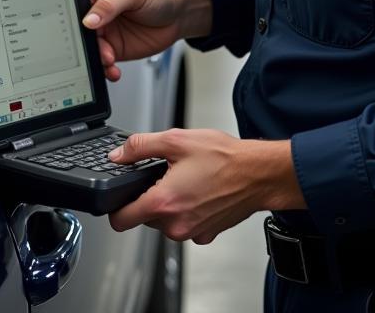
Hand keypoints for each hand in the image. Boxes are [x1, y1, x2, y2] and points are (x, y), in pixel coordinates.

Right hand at [83, 0, 210, 81]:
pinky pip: (100, 61)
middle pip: (74, 26)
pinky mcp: (111, 47)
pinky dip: (104, 68)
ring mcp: (102, 30)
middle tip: (91, 46)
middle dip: (79, 40)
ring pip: (86, 47)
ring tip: (108, 58)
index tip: (71, 23)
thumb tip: (88, 20)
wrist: (179, 16)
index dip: (65, 9)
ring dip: (94, 56)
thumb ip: (110, 5)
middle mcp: (94, 9)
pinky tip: (113, 69)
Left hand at [105, 129, 305, 243]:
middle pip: (144, 218)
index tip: (121, 196)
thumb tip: (119, 155)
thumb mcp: (177, 140)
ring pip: (165, 221)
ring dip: (170, 203)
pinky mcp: (205, 235)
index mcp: (163, 202)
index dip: (116, 207)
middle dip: (150, 196)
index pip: (121, 220)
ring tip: (187, 180)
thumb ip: (141, 146)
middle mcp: (175, 225)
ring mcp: (191, 232)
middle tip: (167, 174)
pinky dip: (187, 211)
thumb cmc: (224, 158)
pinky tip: (200, 192)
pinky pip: (185, 225)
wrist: (258, 174)